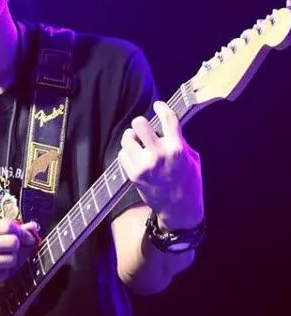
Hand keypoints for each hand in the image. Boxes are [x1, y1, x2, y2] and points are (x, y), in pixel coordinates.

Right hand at [0, 219, 38, 287]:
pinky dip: (6, 270)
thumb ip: (7, 227)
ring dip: (13, 258)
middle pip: (12, 243)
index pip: (8, 226)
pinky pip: (5, 273)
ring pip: (11, 260)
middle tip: (14, 246)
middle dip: (18, 245)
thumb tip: (34, 226)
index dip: (21, 231)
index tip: (25, 235)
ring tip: (4, 256)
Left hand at [118, 101, 203, 229]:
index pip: (168, 119)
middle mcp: (159, 154)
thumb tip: (166, 126)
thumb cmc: (189, 182)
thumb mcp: (192, 159)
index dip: (161, 108)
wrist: (180, 210)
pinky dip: (127, 153)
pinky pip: (122, 154)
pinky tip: (134, 157)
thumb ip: (180, 141)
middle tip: (142, 129)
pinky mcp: (134, 175)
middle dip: (140, 124)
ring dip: (131, 138)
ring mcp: (145, 165)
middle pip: (139, 124)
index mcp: (177, 148)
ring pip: (127, 138)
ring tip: (137, 143)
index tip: (157, 105)